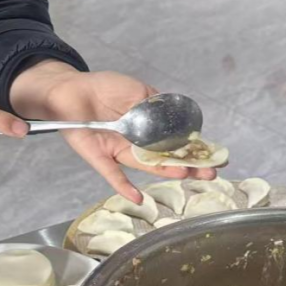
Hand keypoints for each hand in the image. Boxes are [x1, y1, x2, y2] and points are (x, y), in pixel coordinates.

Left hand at [9, 61, 216, 201]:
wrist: (70, 89)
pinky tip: (137, 197)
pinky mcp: (99, 157)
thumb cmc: (103, 88)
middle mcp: (137, 144)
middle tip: (210, 173)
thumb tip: (178, 115)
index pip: (175, 142)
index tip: (215, 156)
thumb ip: (156, 103)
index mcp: (148, 129)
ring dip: (166, 171)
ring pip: (146, 165)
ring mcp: (119, 152)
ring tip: (186, 175)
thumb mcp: (136, 90)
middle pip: (166, 158)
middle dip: (189, 165)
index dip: (194, 149)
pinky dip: (124, 186)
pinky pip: (112, 174)